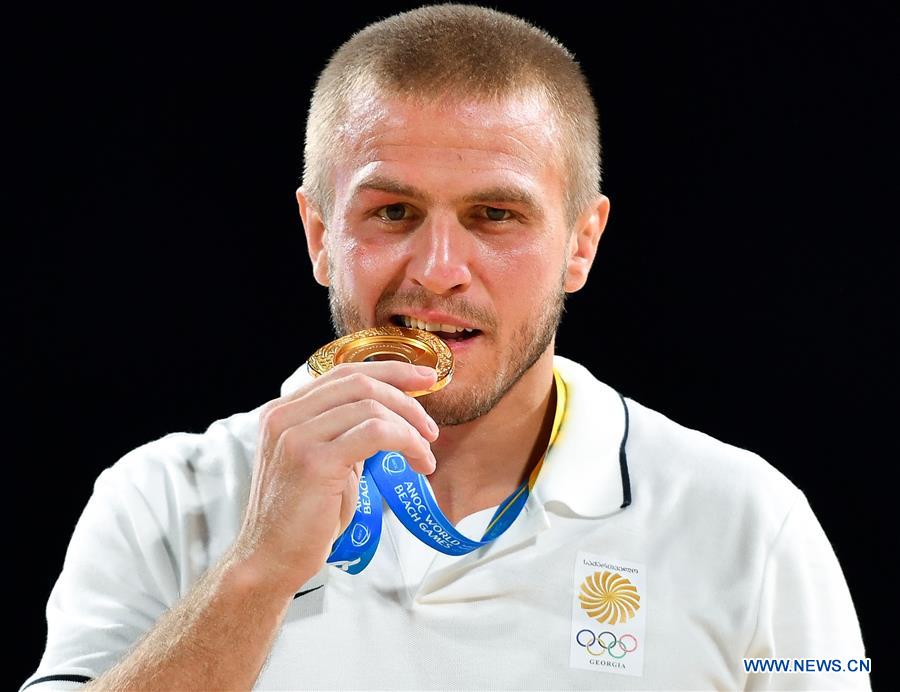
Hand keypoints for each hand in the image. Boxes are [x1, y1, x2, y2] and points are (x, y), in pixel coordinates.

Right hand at [232, 361, 438, 593]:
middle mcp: (285, 416)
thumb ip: (345, 434)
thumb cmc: (302, 519)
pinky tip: (417, 463)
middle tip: (431, 427)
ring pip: (370, 406)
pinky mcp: (314, 461)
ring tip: (424, 454)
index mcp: (284, 411)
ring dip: (410, 427)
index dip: (390, 371)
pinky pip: (375, 433)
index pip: (345, 373)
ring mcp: (296, 436)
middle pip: (360, 383)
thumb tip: (391, 418)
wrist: (269, 561)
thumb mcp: (323, 463)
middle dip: (406, 398)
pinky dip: (405, 442)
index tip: (425, 378)